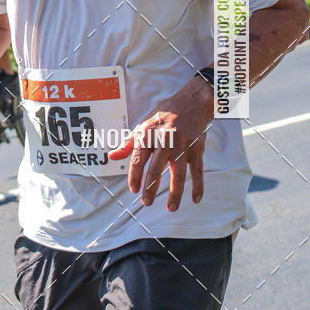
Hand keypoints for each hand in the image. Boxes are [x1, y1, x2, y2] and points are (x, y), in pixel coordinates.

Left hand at [109, 78, 213, 211]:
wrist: (192, 101)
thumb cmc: (165, 115)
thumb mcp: (144, 125)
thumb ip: (128, 144)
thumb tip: (111, 157)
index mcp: (149, 134)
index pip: (138, 158)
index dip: (134, 175)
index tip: (133, 190)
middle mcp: (165, 140)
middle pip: (156, 168)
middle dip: (150, 187)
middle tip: (146, 202)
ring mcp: (182, 145)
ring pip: (178, 173)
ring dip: (175, 193)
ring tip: (171, 208)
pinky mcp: (197, 148)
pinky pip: (198, 171)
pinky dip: (198, 186)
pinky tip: (195, 200)